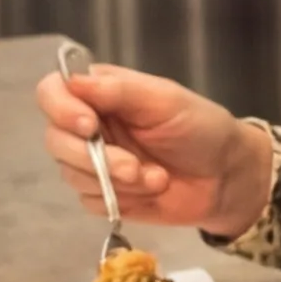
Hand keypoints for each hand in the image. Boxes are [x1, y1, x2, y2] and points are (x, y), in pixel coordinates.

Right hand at [40, 64, 274, 238]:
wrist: (228, 177)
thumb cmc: (201, 128)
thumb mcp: (165, 101)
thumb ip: (119, 90)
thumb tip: (72, 81)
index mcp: (100, 93)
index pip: (52, 92)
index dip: (61, 109)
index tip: (88, 126)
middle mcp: (90, 125)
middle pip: (55, 140)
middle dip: (93, 158)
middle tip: (133, 167)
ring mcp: (94, 162)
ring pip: (71, 174)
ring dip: (113, 181)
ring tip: (156, 178)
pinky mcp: (104, 194)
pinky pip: (90, 201)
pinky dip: (120, 199)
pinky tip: (152, 191)